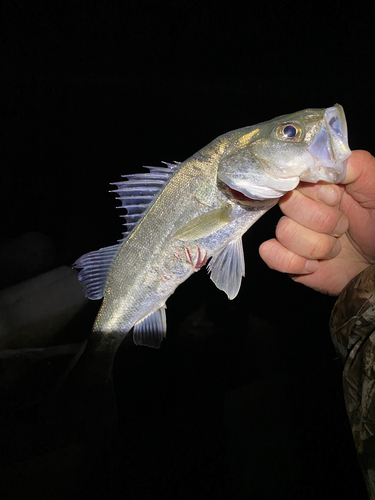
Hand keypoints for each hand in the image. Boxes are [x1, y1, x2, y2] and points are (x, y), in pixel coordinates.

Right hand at [259, 150, 374, 295]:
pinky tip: (315, 265)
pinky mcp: (287, 258)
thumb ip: (357, 165)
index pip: (297, 175)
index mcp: (319, 185)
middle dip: (322, 220)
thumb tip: (326, 158)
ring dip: (317, 245)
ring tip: (336, 248)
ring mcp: (292, 233)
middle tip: (342, 226)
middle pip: (287, 203)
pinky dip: (293, 262)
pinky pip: (270, 254)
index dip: (316, 191)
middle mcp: (301, 206)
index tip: (337, 198)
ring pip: (284, 231)